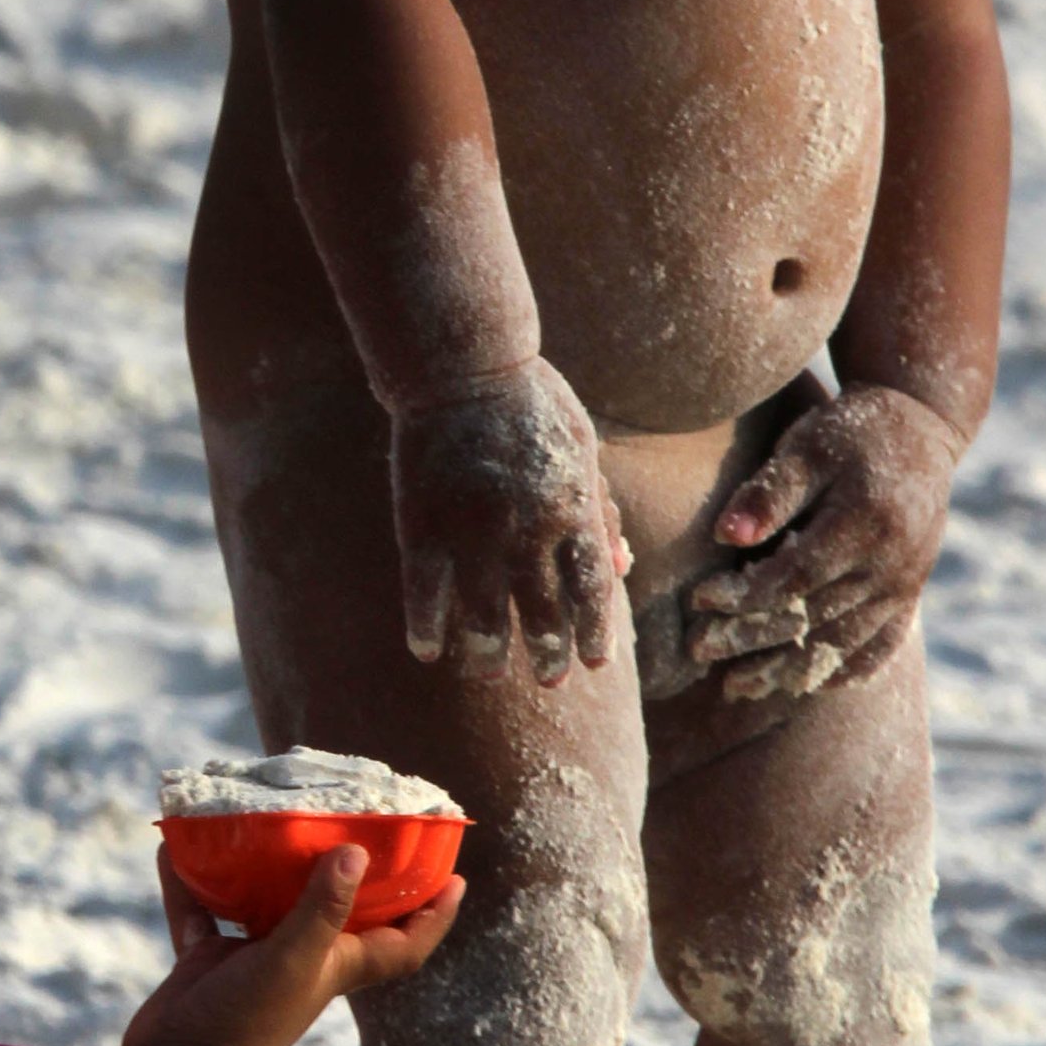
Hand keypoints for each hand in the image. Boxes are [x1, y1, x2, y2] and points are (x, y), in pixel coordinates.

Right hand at [119, 846, 464, 1045]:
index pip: (405, 944)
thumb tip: (356, 851)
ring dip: (266, 865)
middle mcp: (301, 959)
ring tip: (269, 816)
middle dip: (354, 870)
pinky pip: (203, 909)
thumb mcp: (293, 962)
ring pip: (267, 900)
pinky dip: (191, 881)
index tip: (456, 877)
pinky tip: (177, 846)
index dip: (435, 915)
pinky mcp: (208, 961)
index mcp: (337, 966)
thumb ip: (322, 908)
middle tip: (360, 819)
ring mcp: (253, 960)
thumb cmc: (244, 1025)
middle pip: (340, 910)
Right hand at [391, 358, 625, 683]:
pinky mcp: (421, 524)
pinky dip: (426, 627)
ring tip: (488, 673)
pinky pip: (423, 592)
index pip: (592, 590)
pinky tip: (427, 651)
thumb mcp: (583, 449)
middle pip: (543, 613)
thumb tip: (624, 566)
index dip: (595, 633)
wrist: (464, 364)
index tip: (595, 664)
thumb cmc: (531, 402)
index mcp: (572, 510)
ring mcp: (472, 531)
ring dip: (487, 654)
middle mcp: (527, 530)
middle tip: (550, 681)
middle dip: (549, 655)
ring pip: (482, 615)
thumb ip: (601, 508)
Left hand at [685, 383, 959, 701]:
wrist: (922, 429)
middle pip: (812, 616)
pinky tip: (804, 687)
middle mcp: (890, 563)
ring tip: (737, 685)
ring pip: (841, 642)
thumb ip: (769, 491)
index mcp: (864, 522)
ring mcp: (905, 584)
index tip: (698, 600)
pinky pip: (881, 646)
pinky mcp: (911, 593)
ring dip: (787, 669)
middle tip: (699, 651)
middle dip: (751, 639)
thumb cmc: (850, 432)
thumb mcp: (807, 445)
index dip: (744, 595)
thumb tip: (726, 537)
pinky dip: (844, 671)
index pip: (795, 576)